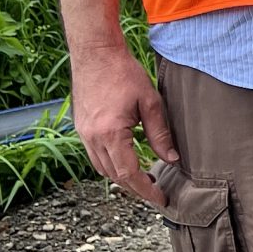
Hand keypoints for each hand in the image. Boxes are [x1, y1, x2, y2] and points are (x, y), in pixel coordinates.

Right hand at [68, 47, 177, 207]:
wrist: (95, 53)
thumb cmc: (124, 73)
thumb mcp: (150, 102)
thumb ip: (160, 134)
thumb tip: (171, 160)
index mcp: (110, 133)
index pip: (128, 174)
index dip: (145, 189)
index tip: (160, 198)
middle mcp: (92, 138)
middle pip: (113, 176)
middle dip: (135, 188)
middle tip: (156, 192)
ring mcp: (83, 133)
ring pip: (101, 168)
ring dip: (121, 177)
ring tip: (144, 178)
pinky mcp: (81, 127)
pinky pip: (94, 155)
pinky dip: (111, 164)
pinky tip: (126, 160)